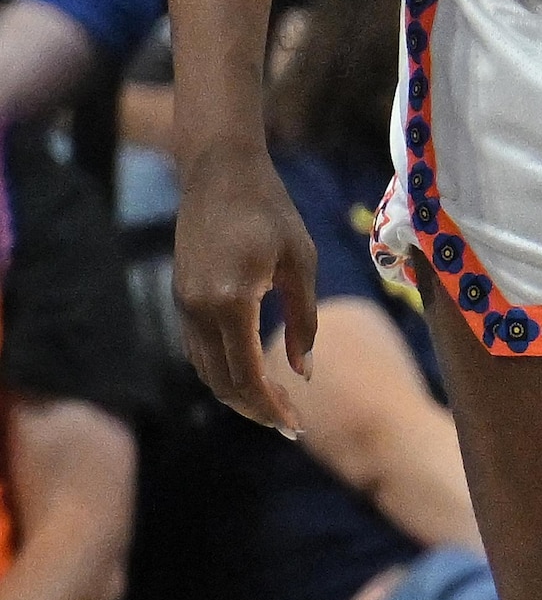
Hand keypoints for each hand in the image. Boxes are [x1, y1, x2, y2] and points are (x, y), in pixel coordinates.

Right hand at [172, 146, 322, 435]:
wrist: (220, 173)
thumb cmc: (272, 211)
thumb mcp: (302, 263)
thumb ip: (303, 320)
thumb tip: (302, 373)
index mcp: (231, 302)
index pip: (248, 374)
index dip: (271, 406)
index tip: (296, 425)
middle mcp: (199, 310)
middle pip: (221, 382)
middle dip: (255, 409)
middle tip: (290, 425)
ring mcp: (184, 305)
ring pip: (205, 370)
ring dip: (236, 394)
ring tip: (273, 408)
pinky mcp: (181, 297)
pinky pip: (197, 349)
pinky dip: (221, 371)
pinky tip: (249, 377)